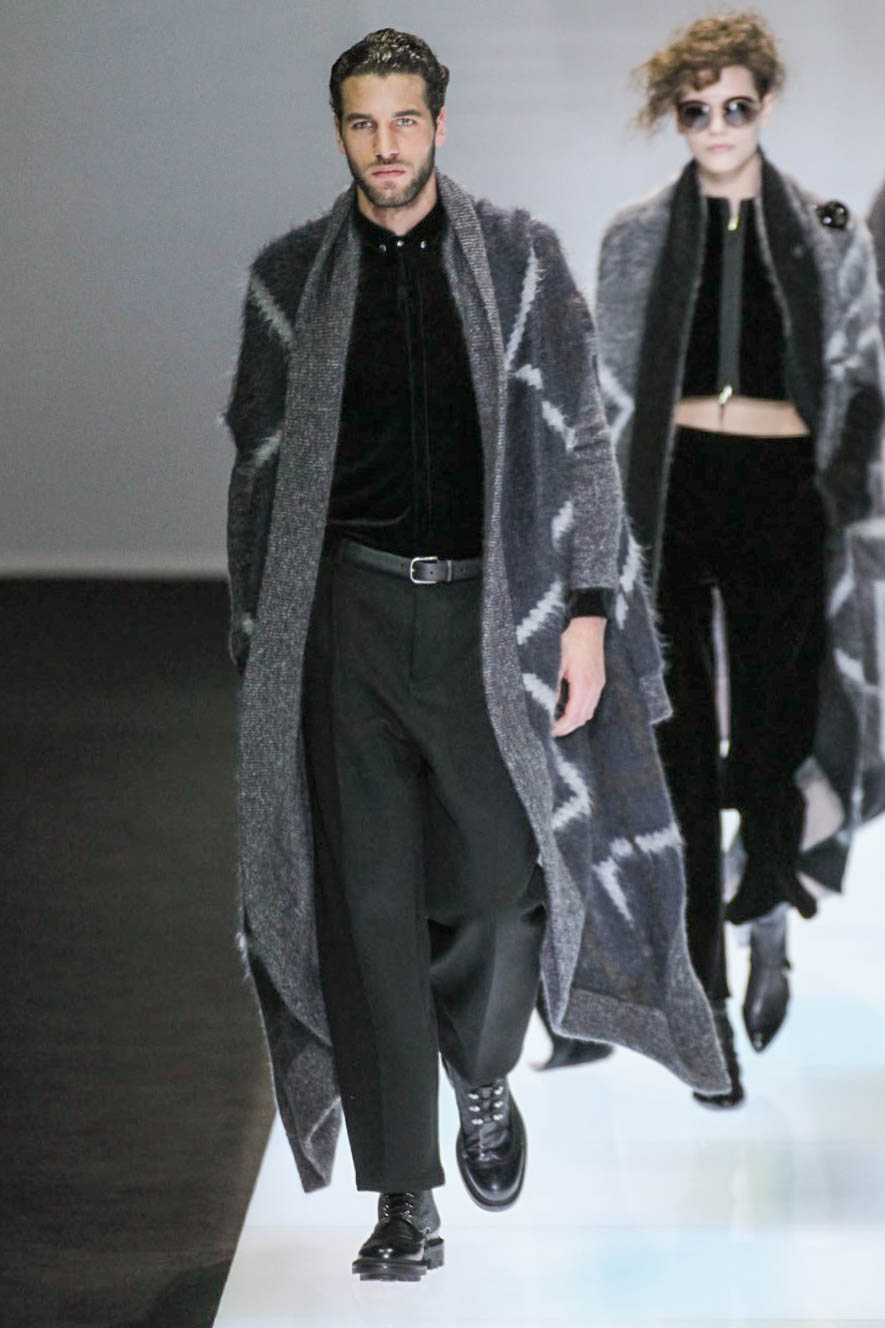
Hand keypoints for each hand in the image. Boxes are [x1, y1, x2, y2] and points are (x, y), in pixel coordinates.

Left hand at [552, 616, 605, 737]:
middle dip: (568, 728)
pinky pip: (592, 702)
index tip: (549, 731)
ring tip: (559, 723)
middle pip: (583, 717)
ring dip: (575, 720)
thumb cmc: (570, 638)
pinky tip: (570, 709)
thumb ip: (552, 686)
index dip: (561, 727)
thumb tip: (546, 705)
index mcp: (584, 683)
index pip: (574, 715)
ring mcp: (599, 683)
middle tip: (552, 731)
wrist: (587, 623)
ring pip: (589, 711)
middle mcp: (595, 686)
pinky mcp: (599, 679)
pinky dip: (581, 711)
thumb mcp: (556, 662)